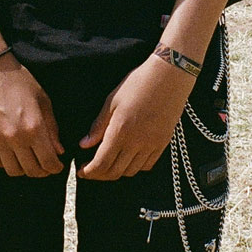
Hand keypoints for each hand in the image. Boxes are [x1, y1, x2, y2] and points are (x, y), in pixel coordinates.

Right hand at [0, 57, 64, 176]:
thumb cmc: (19, 81)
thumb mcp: (43, 100)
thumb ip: (52, 128)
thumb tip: (59, 150)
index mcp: (34, 127)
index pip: (49, 162)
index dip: (56, 168)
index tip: (57, 165)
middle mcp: (16, 137)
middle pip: (32, 171)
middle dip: (42, 171)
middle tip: (46, 164)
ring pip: (13, 170)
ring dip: (24, 169)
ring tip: (28, 160)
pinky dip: (5, 163)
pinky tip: (11, 154)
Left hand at [78, 56, 190, 181]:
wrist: (169, 76)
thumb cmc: (139, 83)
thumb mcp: (112, 101)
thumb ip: (98, 126)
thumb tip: (85, 144)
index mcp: (120, 131)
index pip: (101, 163)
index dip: (89, 171)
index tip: (82, 171)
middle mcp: (137, 142)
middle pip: (115, 172)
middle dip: (100, 175)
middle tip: (91, 169)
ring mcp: (152, 144)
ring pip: (131, 171)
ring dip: (117, 172)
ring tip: (109, 163)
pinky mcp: (163, 143)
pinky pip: (147, 165)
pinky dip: (135, 167)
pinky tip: (128, 158)